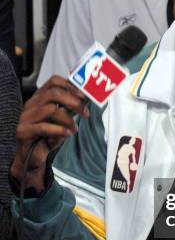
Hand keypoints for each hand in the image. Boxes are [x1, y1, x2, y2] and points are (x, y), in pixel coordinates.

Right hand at [10, 76, 89, 193]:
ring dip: (68, 119)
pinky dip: (59, 130)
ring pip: (51, 109)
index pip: (54, 81)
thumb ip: (70, 109)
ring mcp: (25, 117)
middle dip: (73, 102)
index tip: (84, 96)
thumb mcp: (61, 120)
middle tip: (85, 112)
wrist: (31, 157)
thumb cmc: (47, 137)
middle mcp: (31, 104)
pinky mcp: (23, 131)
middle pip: (53, 93)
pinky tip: (67, 134)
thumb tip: (86, 99)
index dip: (70, 86)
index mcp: (40, 98)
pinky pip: (43, 127)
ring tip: (75, 128)